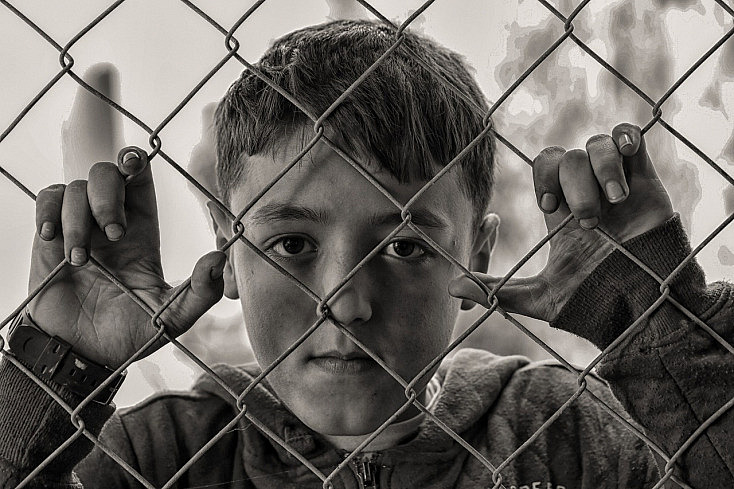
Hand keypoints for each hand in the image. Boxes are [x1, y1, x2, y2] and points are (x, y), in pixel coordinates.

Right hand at [27, 65, 224, 368]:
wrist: (79, 355)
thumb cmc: (128, 335)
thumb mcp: (172, 318)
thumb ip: (201, 293)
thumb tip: (221, 259)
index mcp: (142, 231)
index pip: (140, 179)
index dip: (136, 163)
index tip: (133, 166)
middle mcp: (110, 222)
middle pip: (107, 173)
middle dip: (109, 194)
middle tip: (114, 233)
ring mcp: (78, 228)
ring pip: (75, 188)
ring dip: (78, 219)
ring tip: (80, 260)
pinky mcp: (49, 238)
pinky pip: (47, 200)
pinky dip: (48, 213)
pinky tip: (52, 240)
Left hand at [449, 123, 673, 321]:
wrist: (643, 313)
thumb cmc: (594, 307)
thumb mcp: (540, 298)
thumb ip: (497, 289)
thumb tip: (450, 286)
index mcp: (563, 211)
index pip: (546, 167)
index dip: (543, 178)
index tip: (549, 208)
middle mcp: (588, 193)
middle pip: (567, 157)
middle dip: (572, 183)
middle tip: (585, 220)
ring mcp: (618, 186)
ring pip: (597, 146)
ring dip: (601, 171)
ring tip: (614, 205)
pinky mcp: (647, 184)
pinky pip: (633, 139)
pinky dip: (625, 141)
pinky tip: (625, 165)